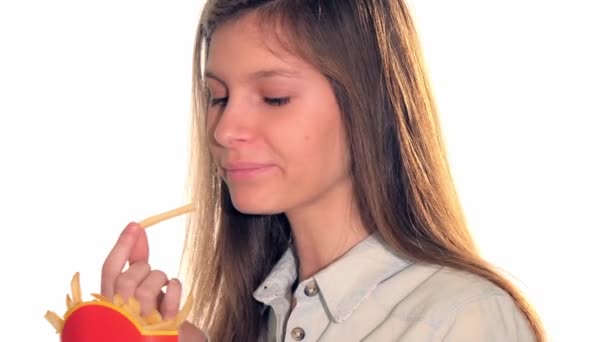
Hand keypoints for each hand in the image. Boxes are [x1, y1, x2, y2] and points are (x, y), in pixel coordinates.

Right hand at [101, 223, 205, 339]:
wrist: (165, 337)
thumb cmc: (150, 310)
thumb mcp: (138, 285)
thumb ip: (135, 260)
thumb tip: (136, 228)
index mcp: (108, 304)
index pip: (108, 271)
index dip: (122, 246)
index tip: (135, 225)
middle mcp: (119, 318)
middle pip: (125, 280)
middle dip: (142, 269)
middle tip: (148, 272)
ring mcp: (139, 326)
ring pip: (146, 291)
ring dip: (159, 279)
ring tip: (162, 285)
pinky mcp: (162, 331)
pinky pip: (170, 301)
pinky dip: (175, 288)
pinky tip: (173, 288)